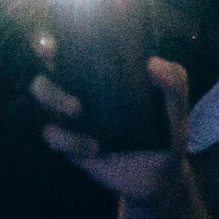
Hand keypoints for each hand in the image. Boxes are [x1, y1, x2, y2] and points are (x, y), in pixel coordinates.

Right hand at [34, 57, 191, 200]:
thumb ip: (174, 81)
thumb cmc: (166, 129)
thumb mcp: (176, 105)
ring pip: (43, 105)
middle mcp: (82, 90)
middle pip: (42, 77)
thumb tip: (152, 62)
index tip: (49, 45)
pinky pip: (53, 136)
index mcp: (105, 73)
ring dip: (55, 106)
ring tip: (80, 113)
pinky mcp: (69, 143)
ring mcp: (72, 118)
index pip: (69, 50)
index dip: (48, 45)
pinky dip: (70, 140)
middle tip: (74, 99)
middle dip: (45, 84)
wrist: (161, 174)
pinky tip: (95, 147)